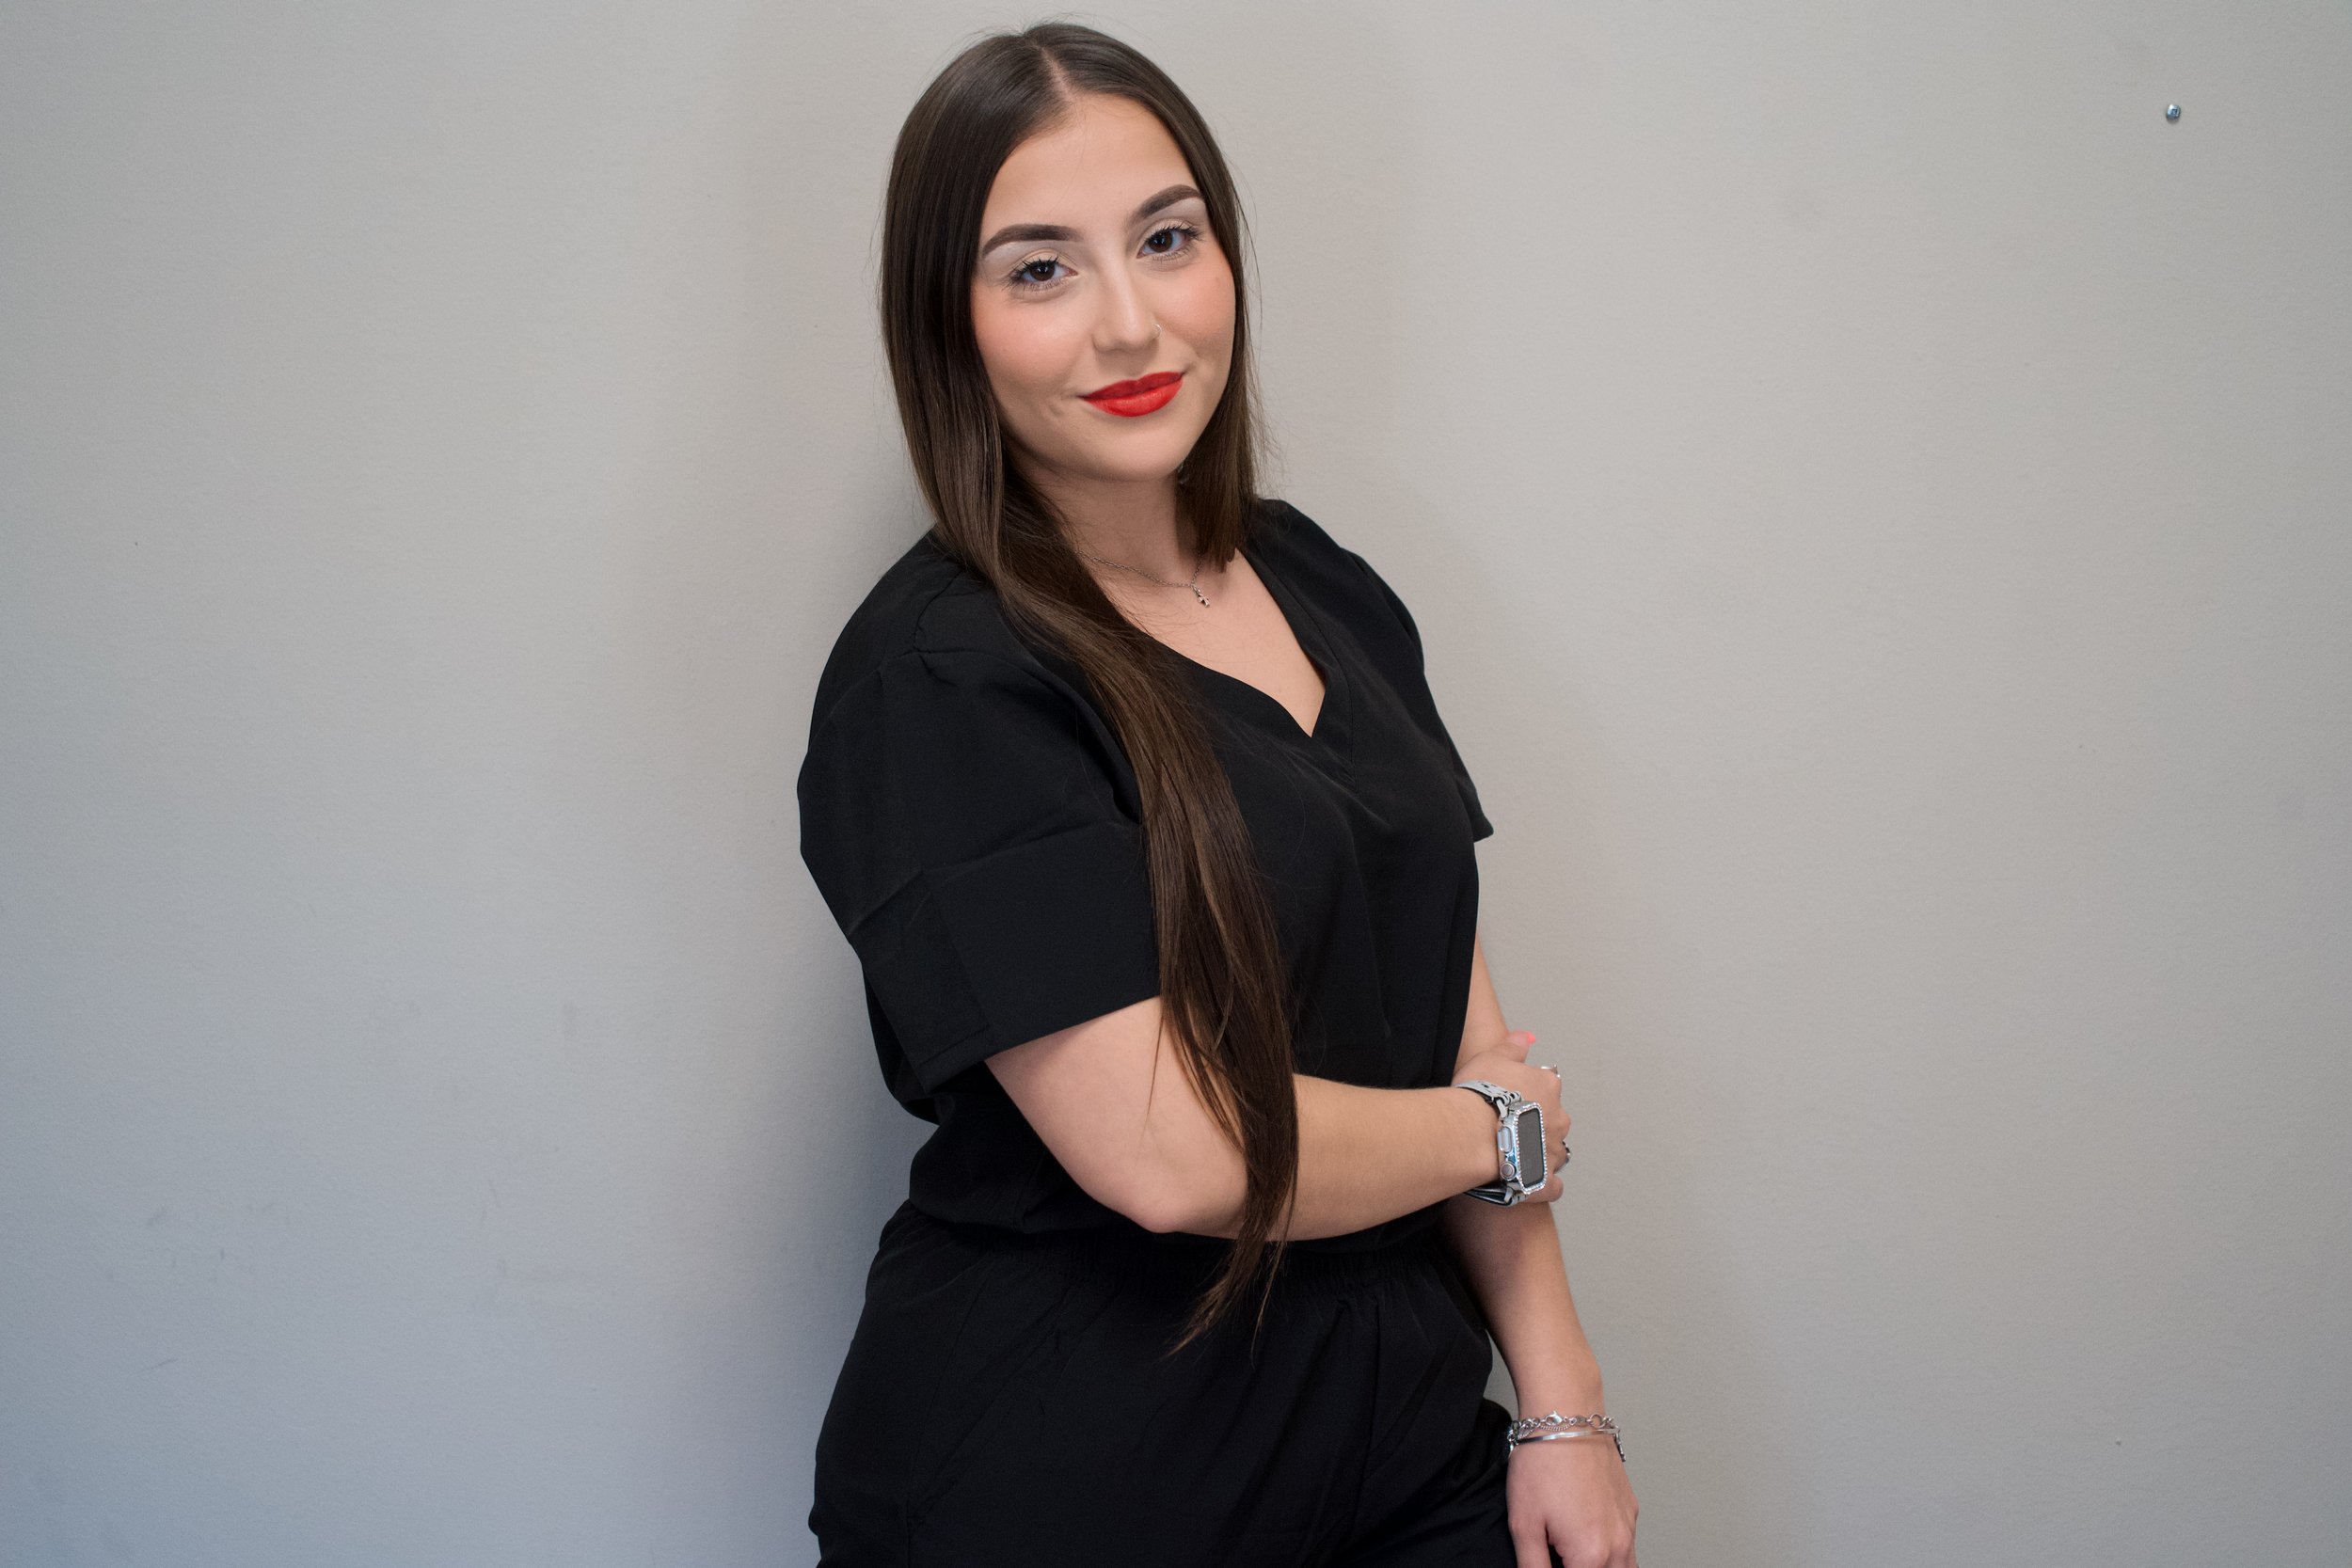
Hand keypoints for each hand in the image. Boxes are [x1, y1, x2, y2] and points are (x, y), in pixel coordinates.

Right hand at [1454, 1028, 1566, 1203]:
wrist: (1472, 1134)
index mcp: (1548, 1087)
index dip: (1527, 1094)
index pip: (1546, 1087)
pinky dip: (1543, 1183)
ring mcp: (1553, 1151)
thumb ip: (1513, 1045)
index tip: (1508, 1099)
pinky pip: (1552, 1185)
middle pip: (1553, 1120)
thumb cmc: (1479, 1095)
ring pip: (1554, 1151)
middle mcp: (1558, 1119)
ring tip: (1514, 1154)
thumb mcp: (1492, 1056)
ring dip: (1540, 1152)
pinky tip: (1526, 1181)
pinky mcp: (1544, 1180)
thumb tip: (1528, 1036)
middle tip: (1507, 1127)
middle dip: (1536, 1124)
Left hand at [1505, 1433, 1638, 1567]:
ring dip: (1601, 1566)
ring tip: (1571, 1551)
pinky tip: (1584, 1530)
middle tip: (1560, 1555)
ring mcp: (1629, 1525)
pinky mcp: (1630, 1507)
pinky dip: (1611, 1549)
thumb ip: (1532, 1566)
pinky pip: (1628, 1543)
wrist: (1567, 1417)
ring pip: (1626, 1567)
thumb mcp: (1524, 1524)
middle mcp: (1618, 1545)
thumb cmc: (1543, 1463)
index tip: (1548, 1560)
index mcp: (1591, 1556)